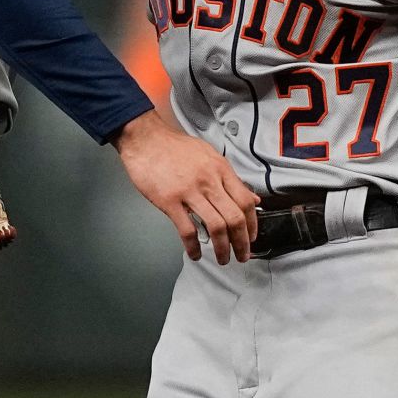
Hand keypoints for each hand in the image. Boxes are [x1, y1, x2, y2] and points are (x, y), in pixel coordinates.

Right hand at [112, 110, 259, 262]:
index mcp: (221, 169)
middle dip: (242, 242)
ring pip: (216, 226)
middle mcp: (209, 181)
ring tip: (223, 259)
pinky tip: (195, 254)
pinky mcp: (170, 201)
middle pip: (235, 217)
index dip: (252, 224)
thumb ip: (230, 178)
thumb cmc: (175, 147)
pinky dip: (194, 247)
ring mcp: (189, 191)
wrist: (145, 138)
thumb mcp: (209, 155)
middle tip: (242, 256)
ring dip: (223, 248)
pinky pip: (187, 230)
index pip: (245, 201)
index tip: (251, 237)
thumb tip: (252, 197)